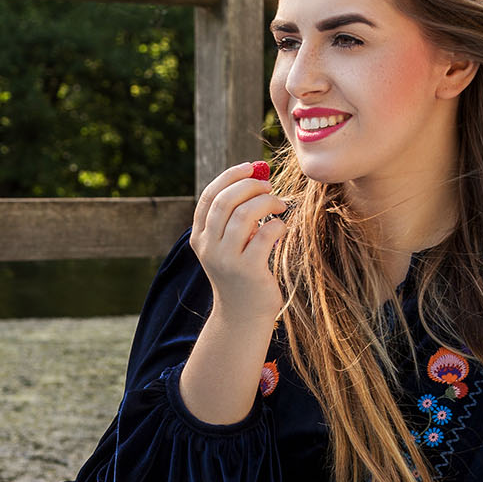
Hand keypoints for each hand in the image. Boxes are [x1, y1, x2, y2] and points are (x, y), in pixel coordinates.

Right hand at [191, 162, 285, 324]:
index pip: (209, 197)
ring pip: (244, 215)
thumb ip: (233, 217)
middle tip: (269, 187)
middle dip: (250, 186)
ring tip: (280, 205)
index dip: (230, 176)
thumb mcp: (228, 245)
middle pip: (225, 201)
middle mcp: (209, 247)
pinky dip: (277, 224)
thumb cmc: (241, 273)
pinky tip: (282, 227)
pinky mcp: (248, 270)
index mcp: (200, 237)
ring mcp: (227, 260)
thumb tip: (257, 176)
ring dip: (267, 202)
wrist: (243, 315)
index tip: (251, 166)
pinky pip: (265, 234)